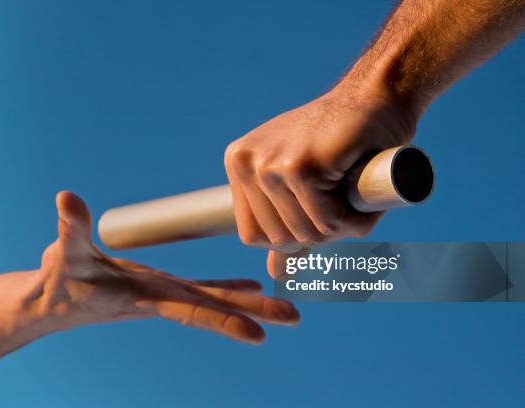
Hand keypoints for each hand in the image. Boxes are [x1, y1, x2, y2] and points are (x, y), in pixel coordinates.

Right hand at [38, 191, 299, 343]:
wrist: (53, 304)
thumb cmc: (58, 282)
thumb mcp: (65, 253)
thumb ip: (70, 227)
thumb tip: (66, 197)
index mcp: (146, 295)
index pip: (192, 310)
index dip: (224, 320)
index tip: (260, 334)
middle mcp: (163, 297)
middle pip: (215, 306)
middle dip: (254, 313)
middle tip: (296, 317)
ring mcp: (165, 292)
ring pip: (214, 297)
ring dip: (249, 301)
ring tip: (284, 306)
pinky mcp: (162, 286)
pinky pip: (203, 288)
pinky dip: (228, 288)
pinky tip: (251, 286)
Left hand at [224, 84, 416, 277]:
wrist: (377, 98)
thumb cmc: (341, 143)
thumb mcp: (303, 184)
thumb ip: (285, 225)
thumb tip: (274, 274)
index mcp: (239, 164)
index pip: (252, 235)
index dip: (291, 234)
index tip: (316, 205)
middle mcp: (246, 162)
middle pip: (278, 239)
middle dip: (317, 231)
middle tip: (339, 194)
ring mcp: (271, 163)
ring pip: (304, 234)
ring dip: (339, 225)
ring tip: (349, 187)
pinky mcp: (302, 166)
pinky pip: (327, 223)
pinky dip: (353, 219)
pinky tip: (359, 187)